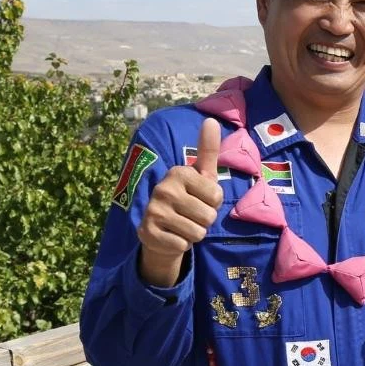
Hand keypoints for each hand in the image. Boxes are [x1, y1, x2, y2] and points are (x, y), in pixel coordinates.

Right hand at [136, 118, 223, 286]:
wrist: (161, 229)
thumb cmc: (189, 198)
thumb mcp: (201, 175)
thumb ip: (208, 150)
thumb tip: (211, 120)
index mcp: (179, 172)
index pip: (217, 196)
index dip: (214, 203)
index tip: (199, 198)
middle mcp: (163, 189)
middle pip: (209, 216)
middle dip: (205, 220)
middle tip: (190, 214)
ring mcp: (154, 211)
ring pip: (197, 232)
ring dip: (194, 234)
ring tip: (182, 225)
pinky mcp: (147, 232)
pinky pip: (182, 245)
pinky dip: (181, 245)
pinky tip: (171, 235)